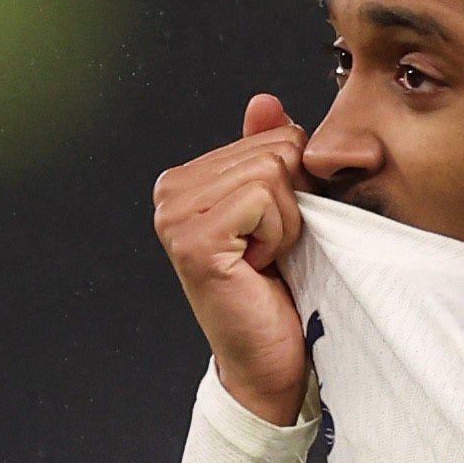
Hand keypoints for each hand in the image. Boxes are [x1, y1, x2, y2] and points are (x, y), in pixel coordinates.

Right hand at [152, 94, 314, 426]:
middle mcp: (170, 193)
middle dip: (291, 202)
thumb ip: (268, 153)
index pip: (272, 137)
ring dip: (286, 222)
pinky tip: (258, 267)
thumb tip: (263, 101)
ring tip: (263, 259)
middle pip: (274, 149)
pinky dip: (278, 235)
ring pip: (271, 172)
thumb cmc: (279, 291)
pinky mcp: (194, 240)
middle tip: (269, 250)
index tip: (271, 233)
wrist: (272, 361)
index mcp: (185, 180)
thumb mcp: (280, 210)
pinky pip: (262, 198)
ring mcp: (175, 217)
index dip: (293, 186)